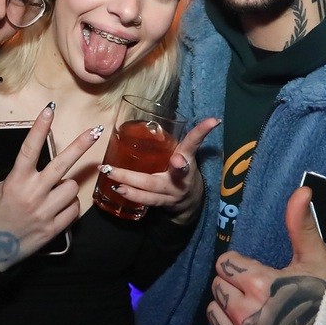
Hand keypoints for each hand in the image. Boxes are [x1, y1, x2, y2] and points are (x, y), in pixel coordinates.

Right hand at [0, 104, 102, 270]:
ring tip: (54, 190)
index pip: (30, 149)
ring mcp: (46, 212)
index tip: (50, 110)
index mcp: (15, 182)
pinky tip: (58, 206)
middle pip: (63, 164)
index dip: (40, 127)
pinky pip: (74, 209)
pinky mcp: (54, 229)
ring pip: (71, 187)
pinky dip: (69, 205)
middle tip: (96, 131)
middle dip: (80, 145)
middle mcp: (33, 194)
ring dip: (66, 185)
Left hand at [99, 117, 219, 223]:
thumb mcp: (183, 154)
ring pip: (150, 192)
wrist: (192, 199)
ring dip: (130, 186)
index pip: (194, 143)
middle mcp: (181, 178)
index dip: (202, 131)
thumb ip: (170, 142)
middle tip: (117, 168)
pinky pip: (147, 201)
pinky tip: (118, 190)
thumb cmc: (182, 169)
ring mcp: (172, 193)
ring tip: (113, 179)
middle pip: (160, 177)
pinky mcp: (164, 203)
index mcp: (188, 159)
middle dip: (138, 176)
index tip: (212, 121)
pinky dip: (133, 196)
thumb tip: (147, 121)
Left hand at [207, 186, 325, 324]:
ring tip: (252, 313)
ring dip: (226, 313)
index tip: (257, 273)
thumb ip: (301, 226)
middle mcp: (247, 316)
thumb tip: (301, 190)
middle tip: (256, 293)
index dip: (240, 267)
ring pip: (214, 317)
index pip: (226, 264)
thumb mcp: (318, 260)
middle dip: (232, 288)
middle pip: (218, 289)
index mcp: (260, 285)